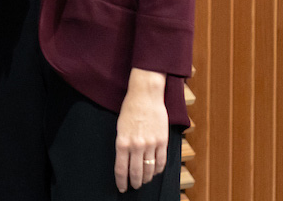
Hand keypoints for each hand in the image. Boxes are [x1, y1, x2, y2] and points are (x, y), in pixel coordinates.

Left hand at [114, 68, 168, 191]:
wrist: (145, 95)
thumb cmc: (130, 108)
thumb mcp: (120, 127)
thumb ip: (123, 144)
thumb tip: (125, 160)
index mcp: (122, 142)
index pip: (121, 169)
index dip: (121, 181)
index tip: (121, 187)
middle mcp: (136, 145)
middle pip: (135, 172)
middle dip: (134, 182)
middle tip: (134, 186)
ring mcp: (150, 144)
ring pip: (149, 169)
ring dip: (146, 178)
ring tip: (144, 181)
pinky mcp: (162, 141)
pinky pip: (161, 161)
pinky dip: (157, 170)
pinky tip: (155, 172)